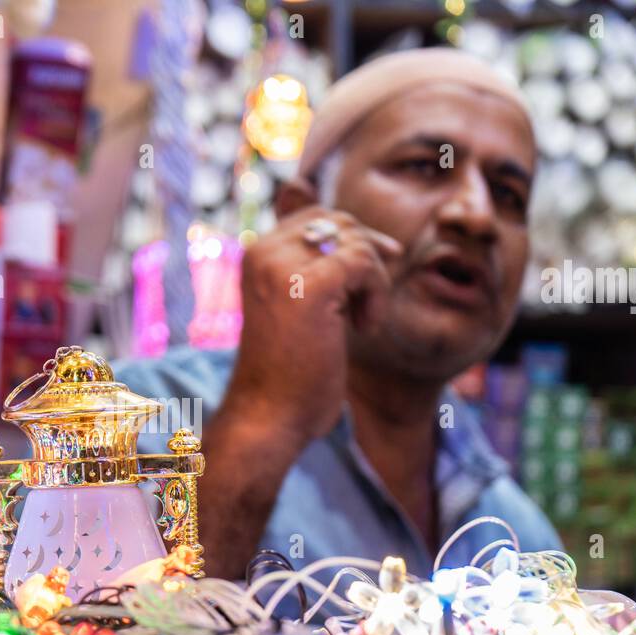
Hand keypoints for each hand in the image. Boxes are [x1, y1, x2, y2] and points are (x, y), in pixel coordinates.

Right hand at [227, 206, 400, 442]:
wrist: (269, 416)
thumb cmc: (288, 373)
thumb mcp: (299, 309)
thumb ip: (315, 271)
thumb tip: (365, 239)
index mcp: (256, 256)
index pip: (314, 218)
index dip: (353, 236)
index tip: (380, 265)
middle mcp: (263, 252)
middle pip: (338, 221)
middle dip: (369, 253)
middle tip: (374, 299)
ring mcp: (282, 266)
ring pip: (355, 241)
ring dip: (373, 283)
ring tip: (362, 324)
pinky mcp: (310, 285)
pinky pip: (364, 264)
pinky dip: (377, 296)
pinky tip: (364, 329)